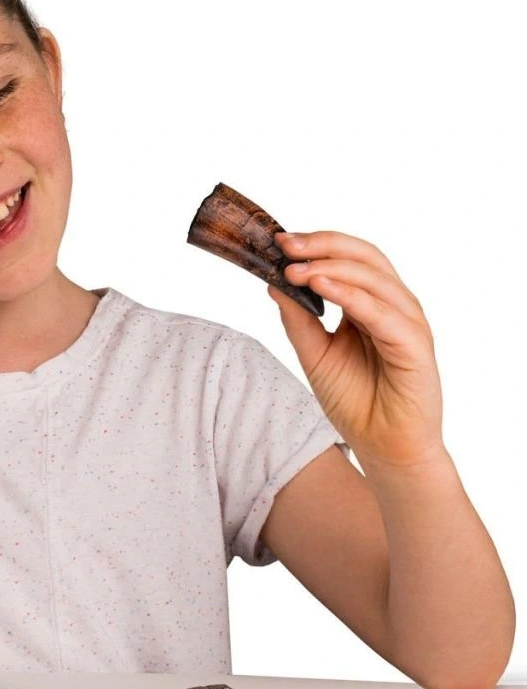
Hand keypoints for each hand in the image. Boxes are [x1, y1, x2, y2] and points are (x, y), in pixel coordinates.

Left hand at [268, 230, 445, 468]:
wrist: (383, 446)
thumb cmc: (355, 400)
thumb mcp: (314, 354)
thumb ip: (297, 319)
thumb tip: (273, 281)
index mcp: (372, 303)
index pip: (349, 258)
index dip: (316, 244)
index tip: (278, 241)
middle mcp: (394, 306)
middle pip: (365, 257)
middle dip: (322, 246)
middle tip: (285, 245)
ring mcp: (408, 324)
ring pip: (374, 279)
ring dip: (332, 268)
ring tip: (295, 268)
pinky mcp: (416, 347)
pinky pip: (383, 314)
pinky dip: (352, 297)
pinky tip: (323, 287)